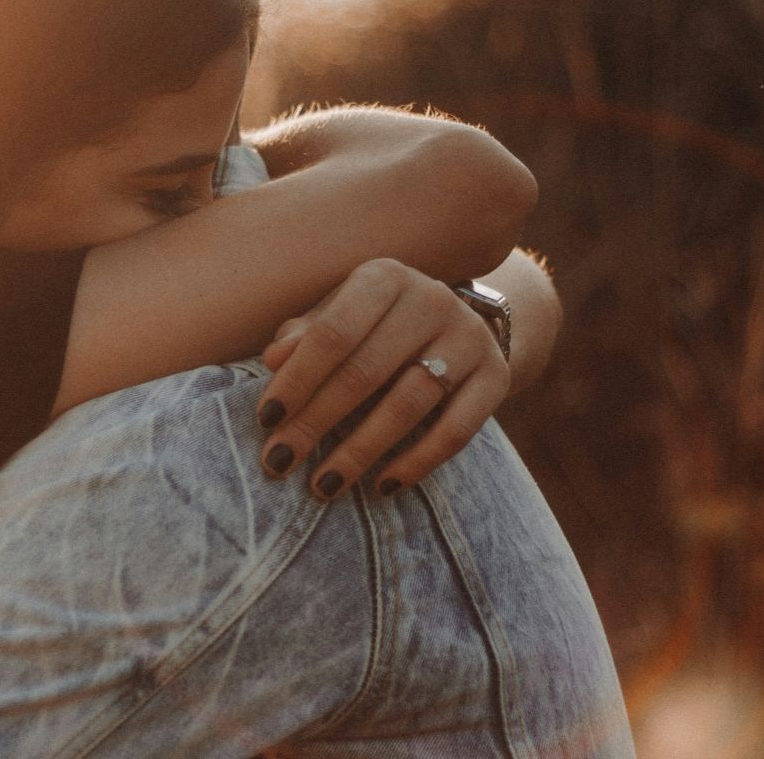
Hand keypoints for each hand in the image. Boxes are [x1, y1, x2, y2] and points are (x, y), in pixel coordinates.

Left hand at [253, 258, 508, 499]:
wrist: (459, 325)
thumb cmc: (376, 325)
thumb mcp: (338, 317)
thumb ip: (305, 335)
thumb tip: (273, 360)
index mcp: (384, 277)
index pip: (333, 332)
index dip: (298, 378)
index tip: (266, 420)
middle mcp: (431, 300)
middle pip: (366, 371)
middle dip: (316, 422)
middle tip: (280, 461)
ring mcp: (469, 337)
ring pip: (409, 403)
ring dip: (361, 450)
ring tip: (324, 485)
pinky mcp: (497, 376)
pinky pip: (457, 430)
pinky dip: (417, 462)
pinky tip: (382, 486)